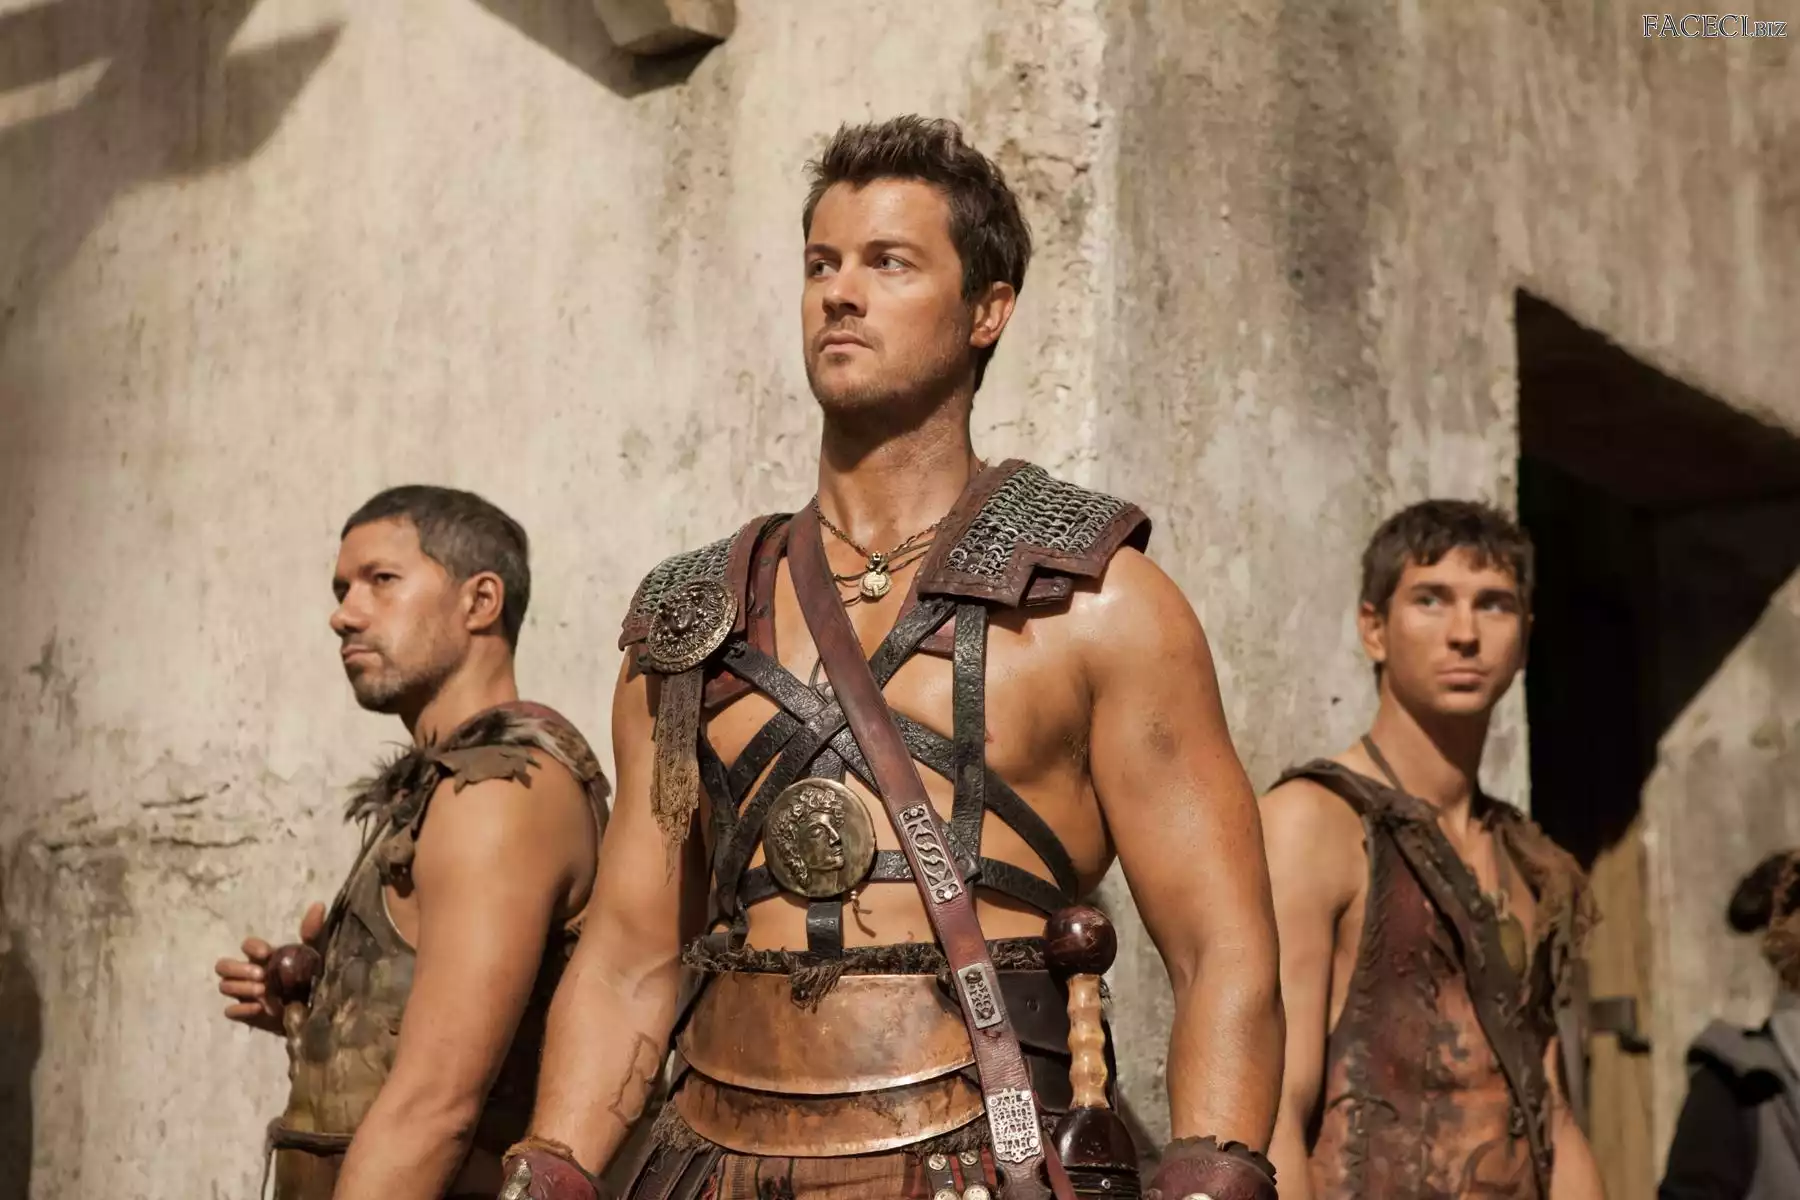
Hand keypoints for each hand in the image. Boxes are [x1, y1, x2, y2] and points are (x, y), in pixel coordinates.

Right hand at [216, 901, 324, 1033]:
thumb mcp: (314, 954)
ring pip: (224, 986)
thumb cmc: (311, 978)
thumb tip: (318, 905)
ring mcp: (244, 994)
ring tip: (262, 991)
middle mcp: (248, 973)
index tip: (268, 952)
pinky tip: (258, 1008)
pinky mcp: (246, 1014)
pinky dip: (241, 1009)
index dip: (252, 947)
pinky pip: (229, 1011)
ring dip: (241, 987)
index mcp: (262, 957)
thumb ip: (312, 932)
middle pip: (223, 966)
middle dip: (238, 969)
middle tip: (261, 975)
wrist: (315, 1010)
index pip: (246, 946)